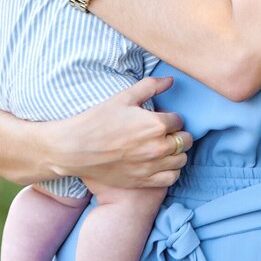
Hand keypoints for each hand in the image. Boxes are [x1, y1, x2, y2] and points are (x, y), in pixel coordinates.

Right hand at [57, 76, 192, 188]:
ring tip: (165, 147)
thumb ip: (150, 87)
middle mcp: (158, 147)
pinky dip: (171, 171)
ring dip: (177, 152)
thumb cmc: (97, 120)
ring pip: (181, 160)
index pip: (179, 121)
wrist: (75, 148)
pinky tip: (162, 164)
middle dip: (179, 134)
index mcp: (155, 124)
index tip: (162, 119)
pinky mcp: (143, 181)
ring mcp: (151, 166)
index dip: (171, 118)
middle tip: (166, 132)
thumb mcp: (123, 97)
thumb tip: (171, 80)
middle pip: (185, 141)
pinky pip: (171, 178)